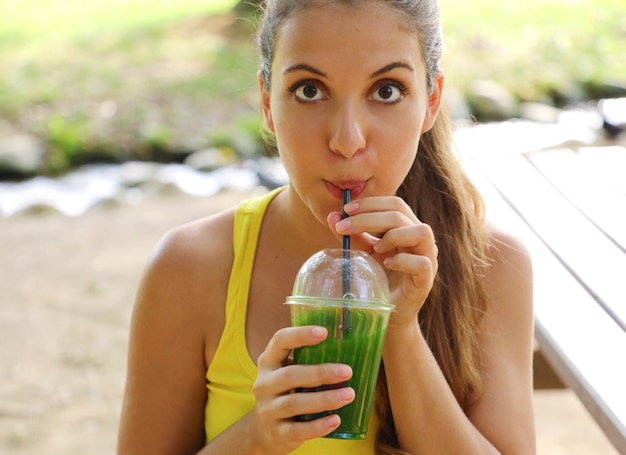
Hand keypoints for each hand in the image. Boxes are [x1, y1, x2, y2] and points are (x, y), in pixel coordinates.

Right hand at [250, 326, 354, 453]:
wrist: (264, 431)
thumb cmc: (287, 392)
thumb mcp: (289, 372)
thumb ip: (309, 361)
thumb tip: (352, 348)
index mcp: (269, 362)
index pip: (280, 341)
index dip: (300, 334)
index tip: (324, 332)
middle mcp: (264, 384)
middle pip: (290, 375)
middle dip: (320, 372)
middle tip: (348, 371)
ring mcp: (268, 409)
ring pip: (294, 403)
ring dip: (324, 399)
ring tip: (349, 395)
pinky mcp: (276, 432)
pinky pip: (298, 430)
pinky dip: (318, 426)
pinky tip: (335, 420)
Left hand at [327, 196, 437, 326]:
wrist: (389, 313)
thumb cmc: (379, 278)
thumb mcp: (363, 252)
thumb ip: (351, 234)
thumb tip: (332, 216)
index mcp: (408, 228)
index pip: (394, 204)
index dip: (370, 203)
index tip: (346, 209)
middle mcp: (421, 240)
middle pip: (401, 214)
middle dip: (369, 218)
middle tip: (344, 227)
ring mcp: (428, 258)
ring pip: (421, 231)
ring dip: (394, 235)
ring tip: (376, 248)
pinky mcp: (427, 280)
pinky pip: (421, 263)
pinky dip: (402, 261)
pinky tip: (386, 265)